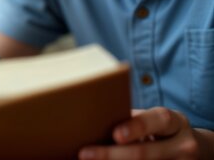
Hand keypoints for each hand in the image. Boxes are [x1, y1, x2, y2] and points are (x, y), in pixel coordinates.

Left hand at [78, 107, 213, 159]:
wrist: (191, 149)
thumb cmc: (159, 130)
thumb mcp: (153, 120)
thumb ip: (132, 120)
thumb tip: (93, 120)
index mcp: (176, 122)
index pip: (159, 120)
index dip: (137, 127)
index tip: (116, 134)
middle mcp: (184, 145)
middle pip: (145, 152)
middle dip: (111, 154)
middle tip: (84, 153)